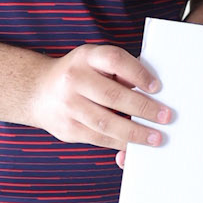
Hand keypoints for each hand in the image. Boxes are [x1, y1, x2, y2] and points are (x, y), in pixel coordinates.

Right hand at [25, 44, 171, 155]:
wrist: (37, 91)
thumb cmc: (79, 75)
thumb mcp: (95, 62)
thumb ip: (119, 72)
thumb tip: (152, 92)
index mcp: (85, 57)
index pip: (115, 60)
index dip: (138, 73)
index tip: (157, 87)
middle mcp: (73, 79)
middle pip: (113, 96)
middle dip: (144, 108)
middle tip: (166, 117)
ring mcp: (68, 106)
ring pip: (106, 123)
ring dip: (135, 133)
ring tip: (155, 138)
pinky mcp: (67, 129)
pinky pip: (99, 138)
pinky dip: (120, 143)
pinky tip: (135, 145)